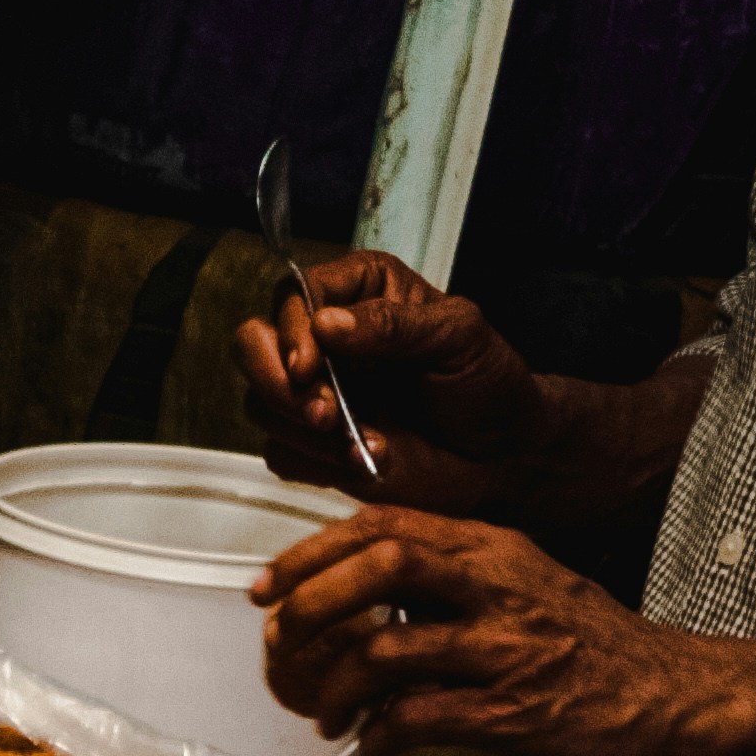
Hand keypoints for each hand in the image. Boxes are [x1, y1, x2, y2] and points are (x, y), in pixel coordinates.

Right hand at [236, 250, 554, 514]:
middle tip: (321, 412)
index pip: (292, 296)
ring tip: (365, 439)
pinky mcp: (314, 447)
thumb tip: (327, 325)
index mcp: (359, 292)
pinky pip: (281, 454)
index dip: (291, 331)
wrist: (502, 452)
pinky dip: (316, 463)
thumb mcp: (456, 335)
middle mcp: (326, 339)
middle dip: (278, 383)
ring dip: (305, 430)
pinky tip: (363, 458)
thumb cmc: (487, 382)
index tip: (310, 366)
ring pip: (260, 405)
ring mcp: (316, 395)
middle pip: (252, 345)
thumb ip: (392, 325)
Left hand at [252, 507, 751, 755]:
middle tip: (278, 642)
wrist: (679, 697)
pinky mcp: (514, 715)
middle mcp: (499, 586)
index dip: (314, 550)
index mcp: (496, 549)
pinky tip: (375, 751)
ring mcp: (507, 651)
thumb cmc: (598, 650)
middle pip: (381, 564)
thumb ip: (458, 579)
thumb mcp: (530, 585)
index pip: (387, 524)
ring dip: (336, 687)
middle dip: (312, 603)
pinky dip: (380, 739)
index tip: (270, 585)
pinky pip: (419, 721)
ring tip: (324, 715)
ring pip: (387, 650)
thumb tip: (371, 591)